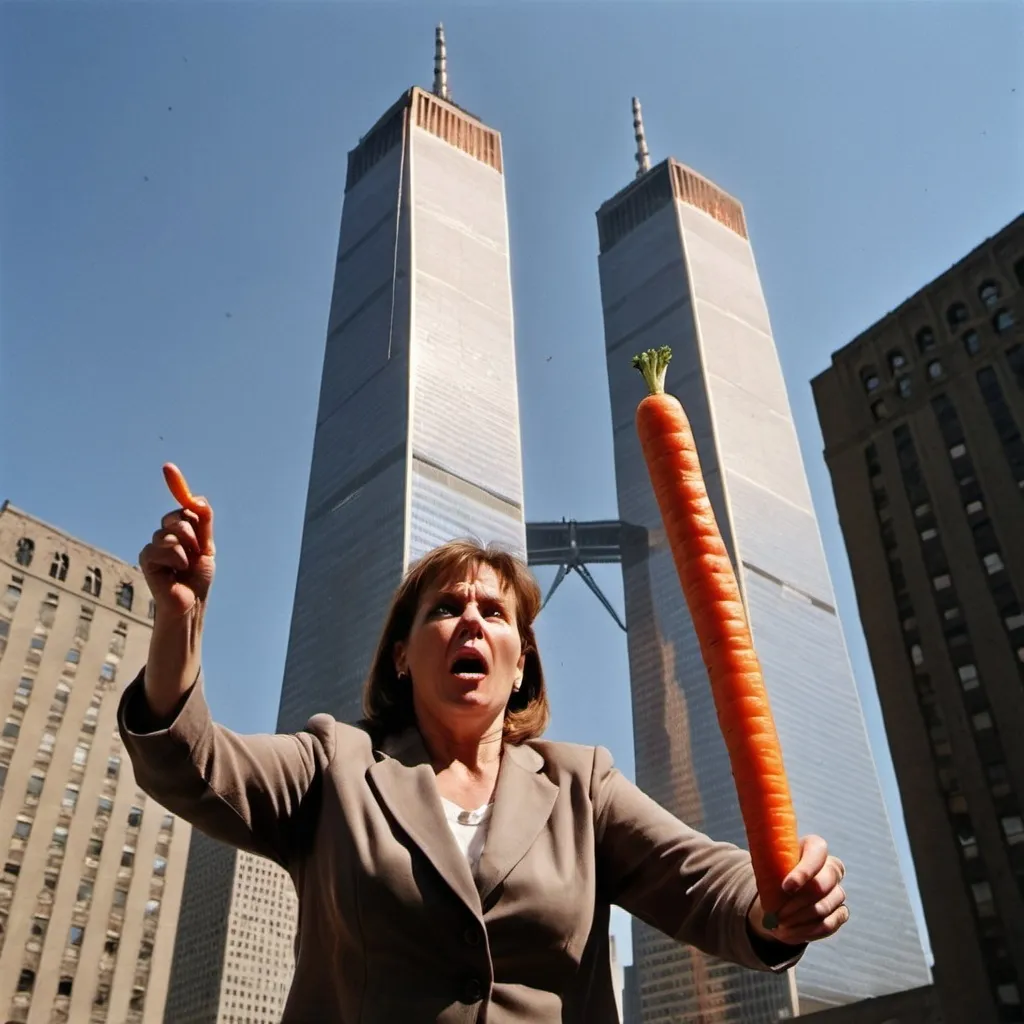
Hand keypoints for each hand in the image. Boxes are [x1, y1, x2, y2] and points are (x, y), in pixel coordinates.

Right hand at [139, 472, 215, 620]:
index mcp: (182, 528)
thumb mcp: (206, 545)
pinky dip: (175, 559)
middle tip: (196, 551)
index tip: (167, 466)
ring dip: (186, 550)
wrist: (190, 600)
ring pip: (173, 532)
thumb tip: (197, 497)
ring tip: (184, 566)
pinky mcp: (146, 557)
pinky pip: (163, 547)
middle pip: (179, 515)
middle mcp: (165, 533)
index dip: (175, 483)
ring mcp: (154, 544)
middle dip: (193, 532)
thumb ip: (203, 521)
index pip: (182, 503)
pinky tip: (173, 572)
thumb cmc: (197, 576)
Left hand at [748, 835, 847, 946]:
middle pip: (823, 884)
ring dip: (799, 920)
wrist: (778, 895)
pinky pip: (828, 925)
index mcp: (815, 847)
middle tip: (778, 914)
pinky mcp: (840, 913)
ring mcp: (838, 891)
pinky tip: (788, 933)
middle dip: (798, 902)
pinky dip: (806, 931)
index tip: (786, 887)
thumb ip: (771, 865)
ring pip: (824, 907)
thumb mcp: (768, 864)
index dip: (804, 871)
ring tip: (778, 925)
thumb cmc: (773, 873)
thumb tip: (772, 884)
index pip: (817, 853)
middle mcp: (832, 868)